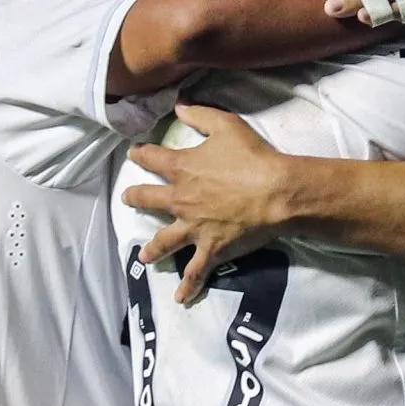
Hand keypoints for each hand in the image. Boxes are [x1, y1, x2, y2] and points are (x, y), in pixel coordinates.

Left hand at [121, 103, 288, 304]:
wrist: (276, 193)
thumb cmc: (253, 157)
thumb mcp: (226, 125)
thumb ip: (199, 116)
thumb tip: (178, 106)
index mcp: (182, 169)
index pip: (153, 159)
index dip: (141, 154)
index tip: (133, 152)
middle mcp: (180, 200)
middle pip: (148, 199)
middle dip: (136, 198)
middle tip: (128, 198)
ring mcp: (193, 228)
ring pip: (164, 241)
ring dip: (152, 249)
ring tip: (144, 256)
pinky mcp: (211, 249)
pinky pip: (196, 272)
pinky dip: (188, 287)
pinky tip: (180, 299)